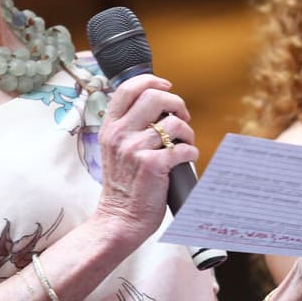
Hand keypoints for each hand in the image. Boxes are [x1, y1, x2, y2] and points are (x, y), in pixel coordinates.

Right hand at [94, 75, 198, 241]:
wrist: (120, 219)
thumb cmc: (124, 186)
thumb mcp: (115, 150)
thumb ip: (128, 127)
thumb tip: (159, 106)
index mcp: (110, 128)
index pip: (127, 88)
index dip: (151, 81)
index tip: (166, 86)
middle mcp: (119, 135)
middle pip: (154, 97)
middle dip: (176, 103)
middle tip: (182, 117)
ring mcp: (134, 149)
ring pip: (173, 123)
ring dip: (187, 132)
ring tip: (185, 144)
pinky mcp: (152, 165)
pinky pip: (182, 148)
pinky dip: (191, 152)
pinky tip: (187, 159)